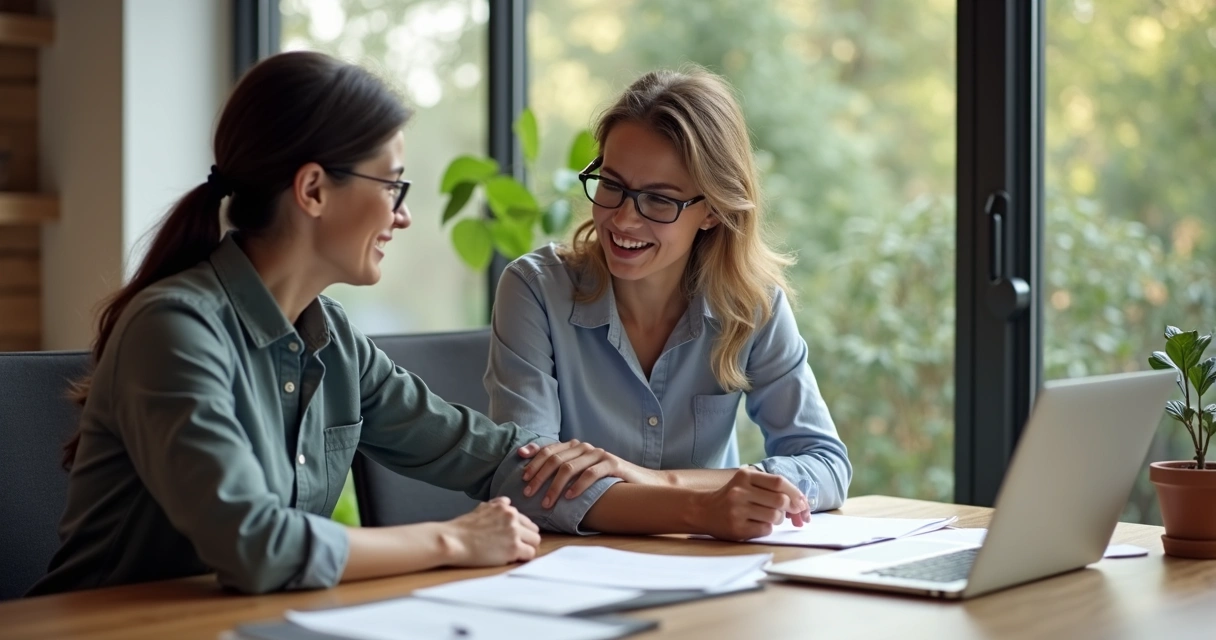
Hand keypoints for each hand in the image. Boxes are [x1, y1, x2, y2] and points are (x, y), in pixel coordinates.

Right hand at [441, 497, 540, 566]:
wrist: (453, 541)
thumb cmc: (462, 528)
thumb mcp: (481, 508)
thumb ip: (496, 504)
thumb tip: (507, 501)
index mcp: (505, 507)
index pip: (525, 520)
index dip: (521, 531)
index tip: (513, 538)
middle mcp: (512, 517)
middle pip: (534, 530)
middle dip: (526, 539)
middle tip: (513, 547)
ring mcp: (514, 532)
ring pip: (535, 541)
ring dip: (526, 548)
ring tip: (512, 554)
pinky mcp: (513, 548)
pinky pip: (530, 554)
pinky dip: (523, 558)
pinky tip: (511, 559)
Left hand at [518, 440, 660, 507]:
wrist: (640, 482)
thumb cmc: (605, 482)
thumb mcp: (580, 476)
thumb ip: (562, 472)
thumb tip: (533, 481)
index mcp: (575, 447)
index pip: (548, 449)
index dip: (533, 460)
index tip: (522, 475)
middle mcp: (585, 447)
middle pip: (555, 459)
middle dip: (539, 477)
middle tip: (528, 493)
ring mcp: (599, 454)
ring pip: (569, 467)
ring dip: (554, 486)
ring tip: (546, 503)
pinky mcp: (612, 464)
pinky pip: (590, 474)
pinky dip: (578, 486)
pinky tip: (569, 498)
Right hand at [691, 467, 810, 540]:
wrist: (702, 510)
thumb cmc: (731, 497)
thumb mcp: (746, 483)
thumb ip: (770, 487)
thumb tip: (801, 503)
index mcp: (745, 476)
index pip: (779, 482)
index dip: (796, 493)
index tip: (803, 504)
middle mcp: (740, 491)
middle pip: (780, 500)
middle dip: (789, 509)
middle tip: (788, 513)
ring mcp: (737, 510)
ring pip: (775, 516)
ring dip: (777, 519)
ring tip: (767, 517)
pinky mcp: (737, 528)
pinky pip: (765, 530)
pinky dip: (767, 528)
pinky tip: (756, 524)